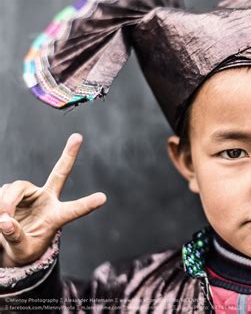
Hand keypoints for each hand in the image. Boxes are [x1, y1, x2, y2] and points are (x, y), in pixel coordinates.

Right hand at [0, 133, 106, 266]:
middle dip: (68, 155)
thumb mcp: (22, 251)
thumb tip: (6, 222)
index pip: (74, 210)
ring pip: (17, 187)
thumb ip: (16, 238)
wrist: (9, 245)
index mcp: (57, 216)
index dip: (87, 204)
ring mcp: (31, 194)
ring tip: (2, 220)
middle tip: (78, 137)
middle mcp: (48, 200)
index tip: (103, 198)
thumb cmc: (23, 249)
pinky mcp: (14, 192)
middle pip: (59, 173)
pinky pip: (2, 192)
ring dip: (6, 202)